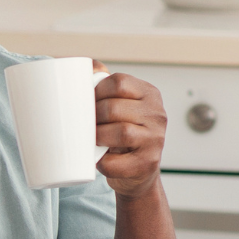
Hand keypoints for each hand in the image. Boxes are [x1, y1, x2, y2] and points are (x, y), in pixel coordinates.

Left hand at [93, 60, 167, 198]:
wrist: (138, 173)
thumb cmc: (121, 134)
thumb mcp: (120, 106)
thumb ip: (104, 84)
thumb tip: (82, 64)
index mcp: (149, 94)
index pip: (119, 82)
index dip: (96, 91)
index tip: (87, 101)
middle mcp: (157, 114)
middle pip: (115, 108)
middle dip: (94, 116)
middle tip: (84, 124)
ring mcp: (155, 139)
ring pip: (121, 132)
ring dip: (98, 137)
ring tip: (90, 140)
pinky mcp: (148, 163)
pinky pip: (119, 162)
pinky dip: (104, 163)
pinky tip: (98, 161)